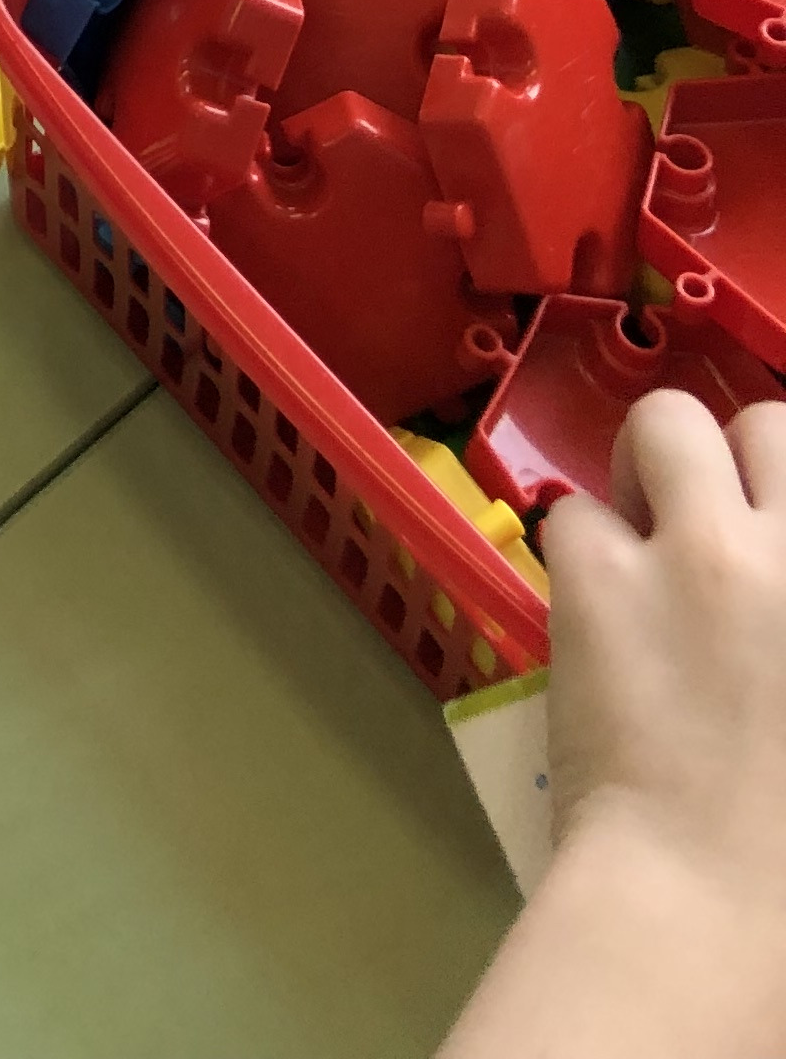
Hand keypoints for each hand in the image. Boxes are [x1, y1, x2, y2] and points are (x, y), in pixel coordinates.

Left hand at [545, 395, 785, 884]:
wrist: (714, 912)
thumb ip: (785, 632)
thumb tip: (759, 618)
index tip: (766, 536)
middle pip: (770, 425)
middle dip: (735, 465)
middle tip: (709, 526)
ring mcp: (703, 553)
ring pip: (665, 422)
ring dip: (648, 472)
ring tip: (643, 535)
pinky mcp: (604, 577)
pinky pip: (572, 509)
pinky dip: (578, 551)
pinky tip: (591, 604)